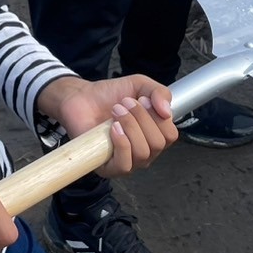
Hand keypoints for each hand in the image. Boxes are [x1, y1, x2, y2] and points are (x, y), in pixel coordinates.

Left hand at [38, 75, 177, 177]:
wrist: (82, 96)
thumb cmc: (111, 94)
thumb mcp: (140, 85)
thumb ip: (160, 92)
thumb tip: (167, 112)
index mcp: (154, 135)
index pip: (170, 135)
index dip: (158, 116)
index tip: (141, 99)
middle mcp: (144, 152)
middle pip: (157, 143)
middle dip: (141, 118)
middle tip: (124, 103)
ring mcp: (127, 161)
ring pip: (142, 153)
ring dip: (129, 126)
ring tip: (115, 111)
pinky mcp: (108, 167)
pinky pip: (125, 164)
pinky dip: (122, 143)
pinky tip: (113, 128)